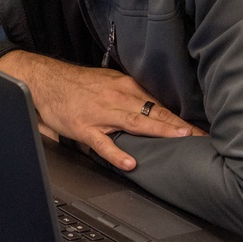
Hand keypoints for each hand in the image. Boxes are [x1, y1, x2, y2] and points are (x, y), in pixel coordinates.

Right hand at [0, 50, 205, 170]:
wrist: (43, 78)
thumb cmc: (74, 83)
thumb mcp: (106, 82)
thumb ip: (127, 95)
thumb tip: (149, 110)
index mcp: (123, 86)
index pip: (157, 103)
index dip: (179, 117)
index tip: (197, 130)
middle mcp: (115, 97)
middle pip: (153, 112)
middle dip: (178, 125)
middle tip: (199, 137)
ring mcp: (100, 113)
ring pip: (135, 122)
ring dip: (159, 130)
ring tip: (178, 140)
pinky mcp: (84, 127)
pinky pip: (103, 143)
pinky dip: (117, 153)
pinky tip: (130, 162)